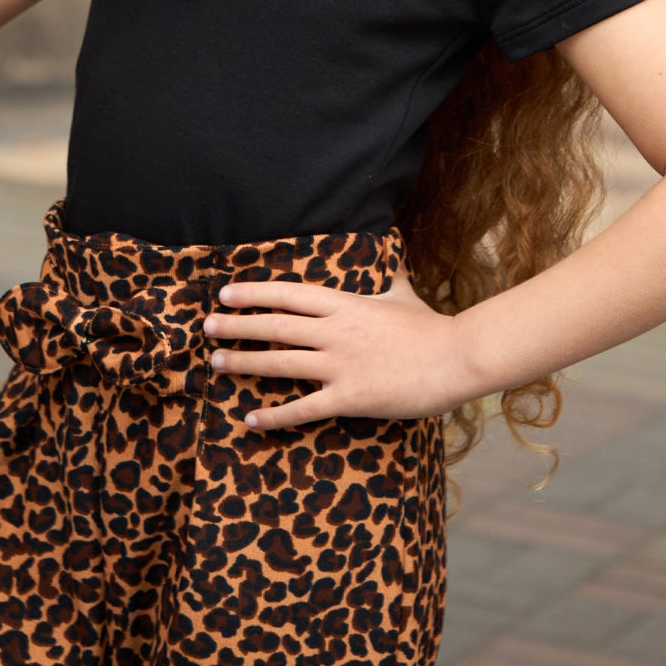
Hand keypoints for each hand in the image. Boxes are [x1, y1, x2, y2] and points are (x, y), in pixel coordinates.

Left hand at [203, 275, 470, 430]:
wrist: (458, 358)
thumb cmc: (431, 327)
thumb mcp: (403, 292)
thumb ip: (387, 273)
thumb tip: (390, 245)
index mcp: (345, 304)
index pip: (288, 294)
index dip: (253, 293)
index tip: (225, 294)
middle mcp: (336, 332)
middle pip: (275, 326)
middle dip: (236, 327)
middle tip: (206, 328)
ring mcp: (342, 365)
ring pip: (281, 363)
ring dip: (245, 363)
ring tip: (216, 364)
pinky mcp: (351, 397)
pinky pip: (304, 408)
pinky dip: (275, 416)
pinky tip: (252, 420)